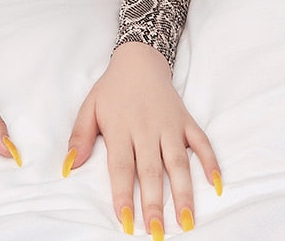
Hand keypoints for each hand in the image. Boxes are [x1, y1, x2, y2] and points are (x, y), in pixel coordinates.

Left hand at [65, 42, 220, 235]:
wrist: (139, 59)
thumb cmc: (112, 89)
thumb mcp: (90, 107)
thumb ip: (80, 137)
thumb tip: (69, 167)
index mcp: (121, 128)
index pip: (121, 167)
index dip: (123, 195)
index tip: (126, 221)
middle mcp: (146, 129)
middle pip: (151, 170)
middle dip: (154, 202)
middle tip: (157, 231)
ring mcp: (169, 125)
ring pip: (178, 162)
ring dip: (183, 192)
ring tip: (187, 220)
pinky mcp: (186, 120)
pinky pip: (201, 142)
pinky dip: (210, 161)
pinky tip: (215, 184)